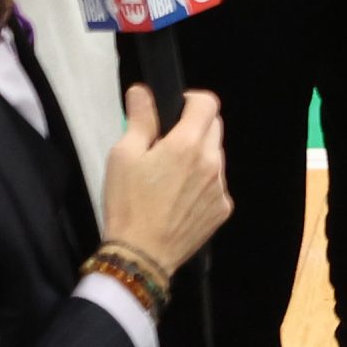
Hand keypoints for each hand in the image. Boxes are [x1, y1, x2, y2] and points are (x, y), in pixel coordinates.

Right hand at [99, 84, 231, 279]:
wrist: (140, 255)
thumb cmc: (128, 203)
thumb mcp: (124, 156)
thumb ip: (139, 119)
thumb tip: (142, 91)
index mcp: (188, 144)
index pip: (208, 103)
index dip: (191, 101)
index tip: (176, 111)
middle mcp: (212, 162)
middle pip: (214, 128)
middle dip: (194, 128)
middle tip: (167, 146)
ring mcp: (220, 187)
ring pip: (216, 157)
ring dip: (199, 157)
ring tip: (170, 177)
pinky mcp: (222, 209)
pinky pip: (217, 185)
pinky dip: (202, 184)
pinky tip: (179, 198)